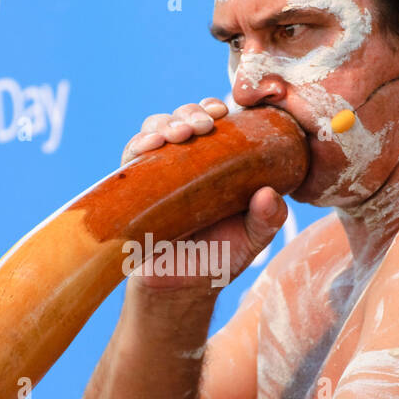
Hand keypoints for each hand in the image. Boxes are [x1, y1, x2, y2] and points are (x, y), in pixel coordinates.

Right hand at [120, 98, 287, 292]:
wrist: (180, 289)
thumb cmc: (219, 260)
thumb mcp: (252, 240)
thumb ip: (267, 219)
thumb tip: (269, 194)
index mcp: (216, 163)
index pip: (214, 123)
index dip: (214, 108)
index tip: (222, 110)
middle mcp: (185, 162)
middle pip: (183, 119)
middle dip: (190, 113)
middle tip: (203, 125)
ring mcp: (157, 172)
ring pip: (155, 130)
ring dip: (164, 124)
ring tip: (177, 135)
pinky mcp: (132, 188)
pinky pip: (130, 158)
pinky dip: (137, 145)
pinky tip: (147, 146)